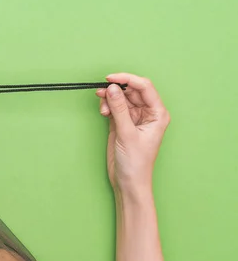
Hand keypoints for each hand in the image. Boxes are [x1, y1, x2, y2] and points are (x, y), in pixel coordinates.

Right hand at [96, 73, 169, 196]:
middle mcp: (148, 113)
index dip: (128, 79)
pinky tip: (103, 111)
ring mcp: (134, 118)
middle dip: (116, 90)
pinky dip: (107, 106)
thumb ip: (119, 109)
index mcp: (157, 114)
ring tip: (103, 107)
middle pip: (132, 91)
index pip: (144, 87)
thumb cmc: (136, 163)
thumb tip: (112, 89)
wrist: (128, 181)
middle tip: (102, 92)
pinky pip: (114, 107)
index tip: (111, 79)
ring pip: (121, 98)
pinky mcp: (122, 123)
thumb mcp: (127, 134)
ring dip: (110, 99)